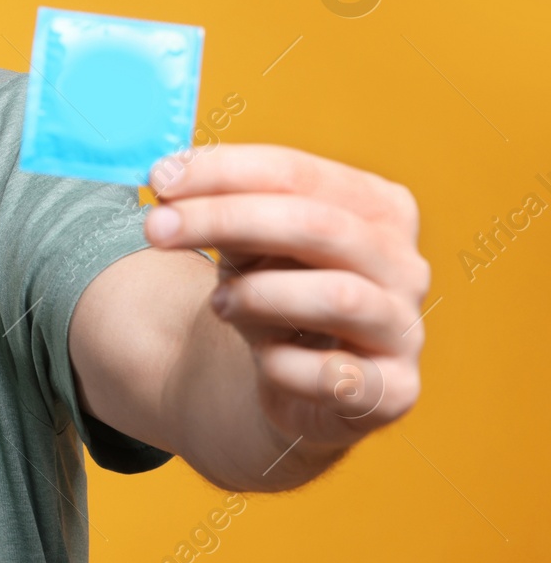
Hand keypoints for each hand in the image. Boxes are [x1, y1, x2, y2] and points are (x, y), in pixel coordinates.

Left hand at [144, 143, 429, 449]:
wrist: (291, 384)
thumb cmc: (272, 293)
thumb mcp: (245, 245)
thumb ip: (219, 208)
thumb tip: (167, 177)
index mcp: (377, 207)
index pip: (298, 172)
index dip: (224, 171)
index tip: (159, 177)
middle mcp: (403, 263)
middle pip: (316, 224)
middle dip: (226, 219)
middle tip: (156, 228)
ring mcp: (404, 329)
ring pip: (338, 296)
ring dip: (259, 294)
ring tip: (217, 303)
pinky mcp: (393, 391)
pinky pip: (337, 376)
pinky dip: (284, 365)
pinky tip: (264, 360)